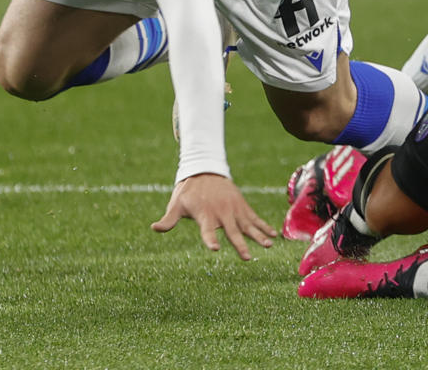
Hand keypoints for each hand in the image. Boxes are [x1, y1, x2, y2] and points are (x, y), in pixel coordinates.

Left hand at [151, 173, 274, 259]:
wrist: (205, 170)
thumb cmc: (188, 191)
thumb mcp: (176, 204)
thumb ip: (168, 219)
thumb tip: (153, 228)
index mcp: (205, 215)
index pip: (207, 230)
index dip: (210, 239)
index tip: (215, 248)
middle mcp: (222, 213)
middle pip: (232, 231)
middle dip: (240, 244)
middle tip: (247, 257)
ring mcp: (234, 209)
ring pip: (248, 225)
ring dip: (258, 235)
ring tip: (268, 245)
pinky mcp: (241, 206)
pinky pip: (254, 218)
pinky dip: (264, 225)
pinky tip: (274, 234)